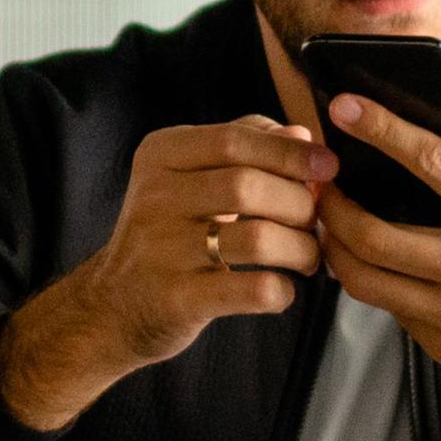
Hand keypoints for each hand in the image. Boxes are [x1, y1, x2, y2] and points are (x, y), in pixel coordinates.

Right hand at [0, 115, 334, 430]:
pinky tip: (280, 289)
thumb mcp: (189, 176)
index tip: (327, 167)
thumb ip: (243, 146)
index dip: (291, 151)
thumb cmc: (169, 235)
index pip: (235, 140)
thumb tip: (302, 135)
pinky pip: (253, 290)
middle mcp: (155, 197)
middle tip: (314, 222)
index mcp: (161, 156)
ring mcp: (163, 250)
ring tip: (307, 257)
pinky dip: (281, 290)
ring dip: (300, 248)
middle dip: (299, 204)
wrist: (113, 306)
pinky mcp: (177, 299)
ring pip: (258, 238)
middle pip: (248, 186)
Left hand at [315, 98, 440, 381]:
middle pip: (373, 235)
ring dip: (335, 247)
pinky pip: (391, 310)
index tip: (343, 107)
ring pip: (366, 281)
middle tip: (321, 181)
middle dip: (332, 203)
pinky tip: (370, 260)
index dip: (381, 130)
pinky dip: (373, 281)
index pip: (431, 163)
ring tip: (332, 220)